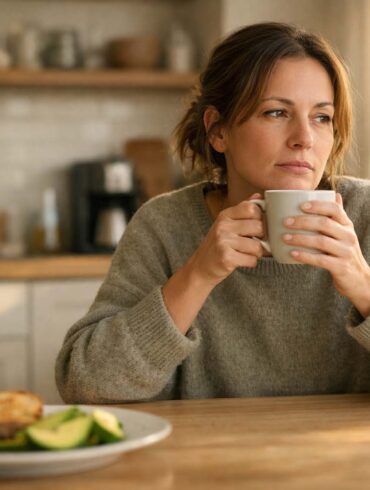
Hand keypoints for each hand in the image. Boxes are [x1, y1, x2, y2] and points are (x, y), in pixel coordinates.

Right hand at [186, 194, 264, 286]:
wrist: (199, 267)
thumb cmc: (217, 245)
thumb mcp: (226, 224)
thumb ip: (242, 211)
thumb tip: (258, 196)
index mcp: (225, 215)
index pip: (252, 208)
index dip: (260, 218)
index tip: (256, 227)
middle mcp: (223, 226)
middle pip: (259, 226)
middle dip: (261, 237)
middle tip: (253, 242)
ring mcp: (223, 241)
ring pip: (257, 246)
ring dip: (256, 253)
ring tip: (246, 253)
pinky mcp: (226, 258)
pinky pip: (251, 259)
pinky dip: (250, 263)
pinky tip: (241, 261)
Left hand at [282, 193, 369, 316]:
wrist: (359, 280)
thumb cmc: (345, 253)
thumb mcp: (345, 233)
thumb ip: (338, 217)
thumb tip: (335, 194)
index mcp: (347, 225)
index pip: (335, 209)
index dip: (318, 205)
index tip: (301, 205)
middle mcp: (348, 236)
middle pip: (325, 224)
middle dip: (303, 221)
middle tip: (285, 222)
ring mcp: (345, 252)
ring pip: (321, 241)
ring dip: (300, 238)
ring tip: (284, 237)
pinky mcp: (341, 267)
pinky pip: (321, 260)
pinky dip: (305, 256)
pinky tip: (292, 254)